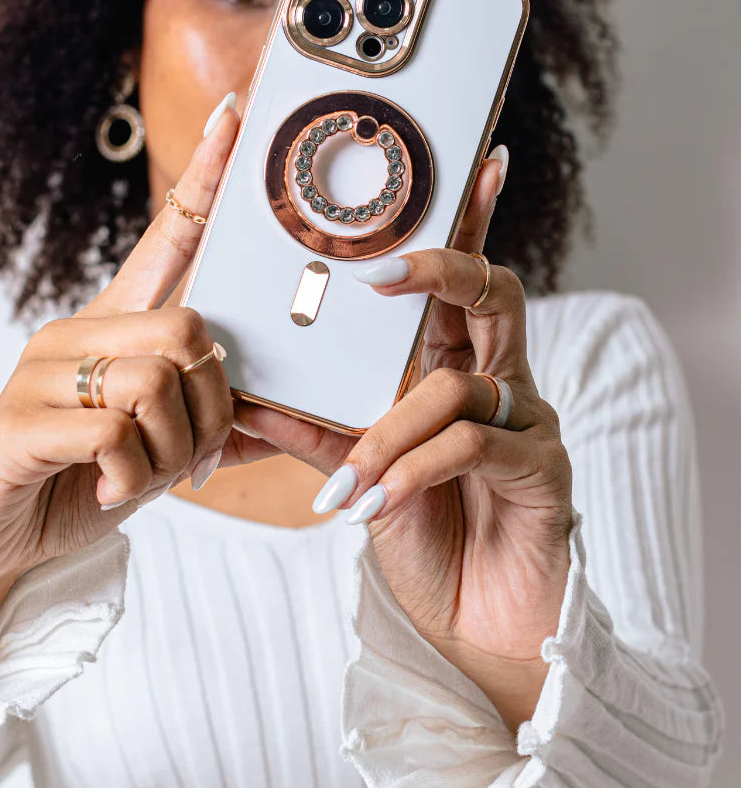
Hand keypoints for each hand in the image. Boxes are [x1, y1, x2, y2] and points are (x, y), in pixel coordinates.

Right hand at [0, 94, 257, 590]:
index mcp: (113, 326)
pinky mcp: (20, 420)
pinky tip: (109, 489)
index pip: (169, 236)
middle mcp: (75, 331)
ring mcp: (42, 371)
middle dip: (212, 407)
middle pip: (190, 327)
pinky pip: (115, 431)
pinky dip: (134, 477)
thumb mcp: (159, 450)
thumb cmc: (79, 479)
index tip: (235, 116)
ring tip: (144, 478)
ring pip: (158, 379)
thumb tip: (280, 419)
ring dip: (174, 450)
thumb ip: (211, 425)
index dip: (204, 179)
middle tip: (192, 454)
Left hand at [232, 148, 572, 730]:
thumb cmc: (423, 533)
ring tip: (350, 480)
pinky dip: (413, 470)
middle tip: (384, 273)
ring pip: (461, 386)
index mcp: (459, 367)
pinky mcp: (543, 471)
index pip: (464, 281)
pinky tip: (376, 505)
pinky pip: (472, 446)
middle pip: (494, 292)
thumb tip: (244, 397)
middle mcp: (503, 380)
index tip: (471, 166)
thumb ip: (312, 429)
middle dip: (442, 269)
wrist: (470, 621)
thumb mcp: (358, 471)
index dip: (469, 221)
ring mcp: (530, 422)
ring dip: (391, 432)